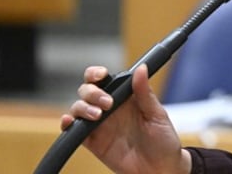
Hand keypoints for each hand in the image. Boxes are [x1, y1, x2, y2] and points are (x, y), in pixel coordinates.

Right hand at [60, 64, 190, 173]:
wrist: (160, 169)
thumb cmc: (163, 140)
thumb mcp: (157, 114)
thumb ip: (145, 93)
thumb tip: (141, 68)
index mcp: (125, 97)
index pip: (105, 80)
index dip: (96, 74)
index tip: (100, 75)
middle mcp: (110, 109)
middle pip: (87, 91)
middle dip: (92, 92)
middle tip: (107, 103)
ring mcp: (100, 125)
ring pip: (79, 108)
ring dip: (82, 107)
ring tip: (98, 115)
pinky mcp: (93, 142)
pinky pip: (74, 132)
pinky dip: (67, 125)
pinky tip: (69, 121)